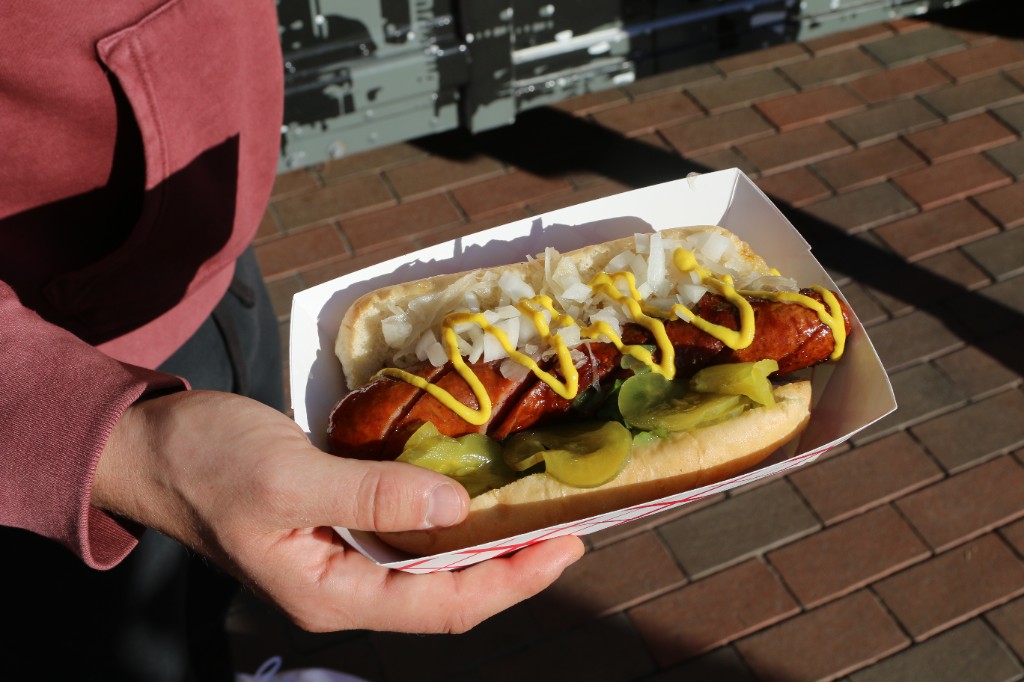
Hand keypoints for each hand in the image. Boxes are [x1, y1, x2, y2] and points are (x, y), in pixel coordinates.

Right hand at [92, 390, 583, 632]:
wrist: (153, 445)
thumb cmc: (207, 461)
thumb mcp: (290, 476)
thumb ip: (373, 495)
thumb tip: (456, 511)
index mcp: (330, 594)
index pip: (442, 608)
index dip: (511, 582)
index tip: (565, 546)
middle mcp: (343, 590)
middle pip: (447, 597)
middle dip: (512, 570)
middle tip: (570, 530)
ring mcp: (341, 561)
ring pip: (432, 570)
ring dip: (487, 548)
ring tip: (538, 518)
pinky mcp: (339, 528)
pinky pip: (409, 539)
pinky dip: (450, 523)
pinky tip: (476, 499)